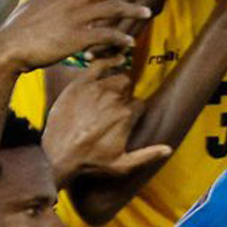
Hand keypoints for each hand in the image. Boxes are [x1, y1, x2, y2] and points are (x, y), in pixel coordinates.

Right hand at [0, 0, 154, 72]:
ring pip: (111, 10)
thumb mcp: (33, 3)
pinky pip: (105, 36)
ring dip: (131, 11)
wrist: (8, 46)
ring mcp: (74, 17)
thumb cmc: (20, 26)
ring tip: (147, 13)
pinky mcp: (76, 37)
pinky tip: (130, 42)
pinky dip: (119, 38)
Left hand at [41, 66, 171, 184]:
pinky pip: (97, 65)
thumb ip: (147, 155)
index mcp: (127, 116)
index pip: (139, 104)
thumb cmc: (90, 162)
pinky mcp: (79, 85)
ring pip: (117, 77)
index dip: (135, 110)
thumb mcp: (122, 165)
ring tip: (111, 89)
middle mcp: (115, 99)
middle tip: (116, 104)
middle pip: (130, 89)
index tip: (127, 116)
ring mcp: (96, 90)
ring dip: (117, 82)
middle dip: (126, 94)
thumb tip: (169, 149)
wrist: (58, 155)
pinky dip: (106, 61)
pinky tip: (111, 61)